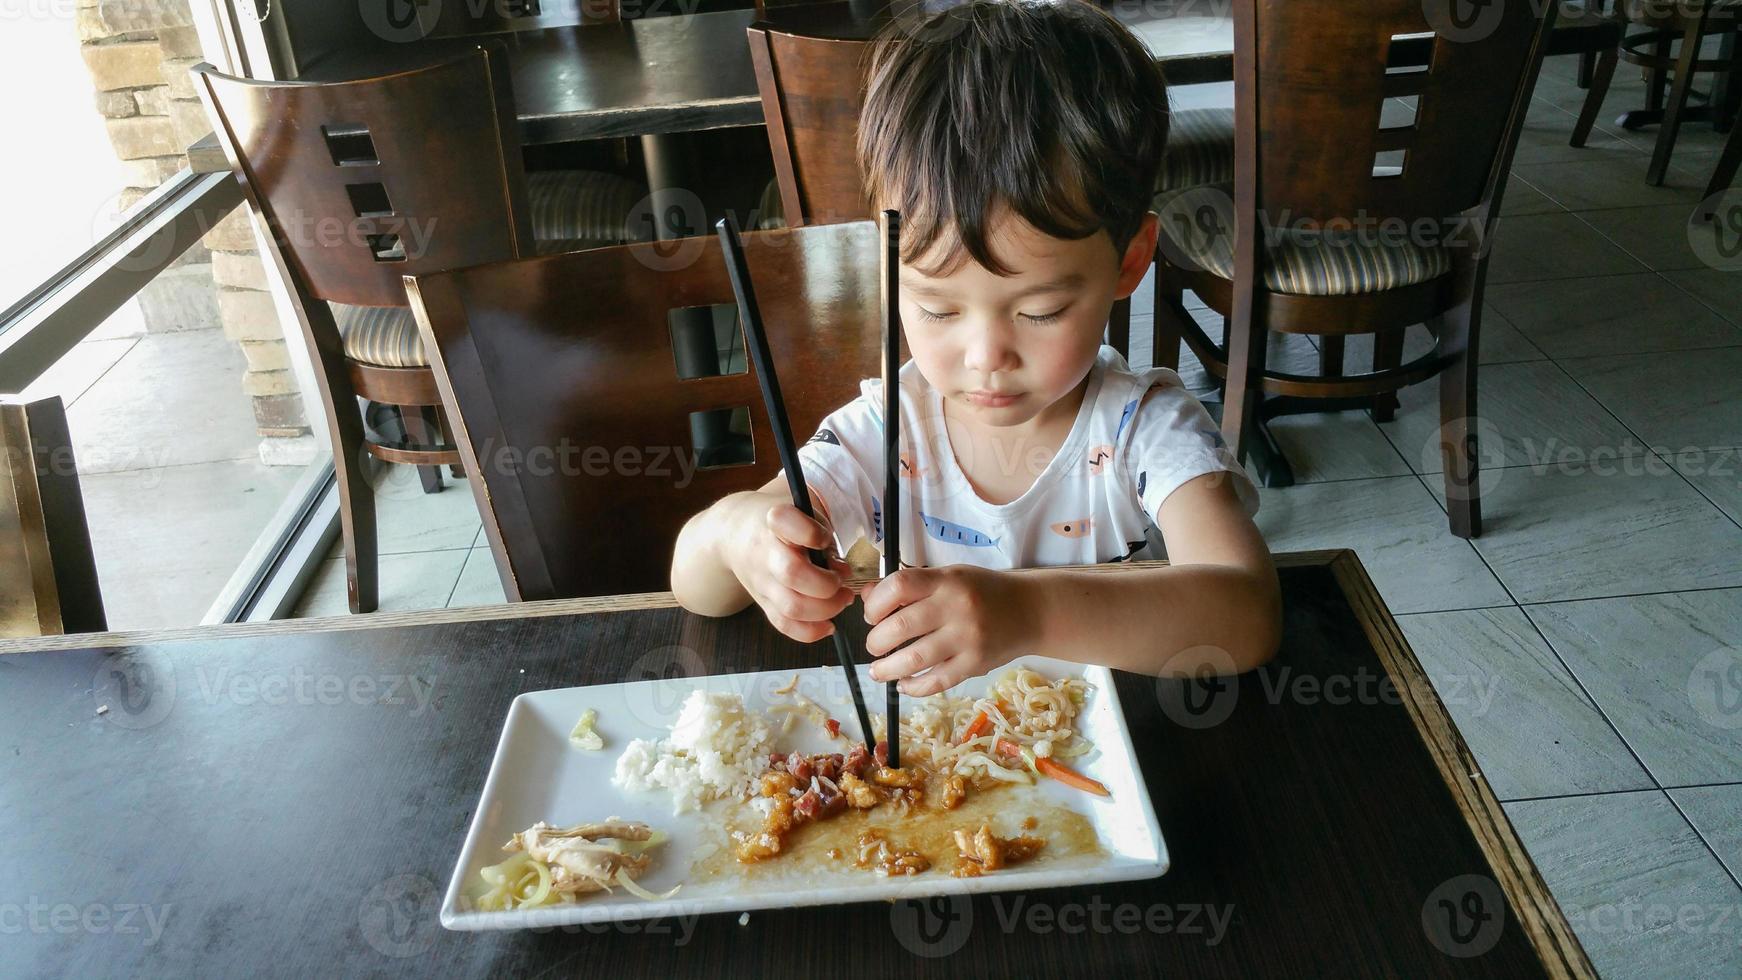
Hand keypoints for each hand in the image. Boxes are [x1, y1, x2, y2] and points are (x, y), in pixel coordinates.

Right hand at [724, 501, 854, 642]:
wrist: (737, 534)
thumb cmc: (783, 525)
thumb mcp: (805, 516)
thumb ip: (825, 539)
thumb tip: (841, 572)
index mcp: (774, 521)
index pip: (785, 522)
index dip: (811, 533)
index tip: (824, 538)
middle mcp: (763, 552)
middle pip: (792, 573)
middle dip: (826, 583)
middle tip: (841, 580)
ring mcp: (761, 581)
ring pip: (791, 607)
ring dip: (826, 609)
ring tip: (842, 599)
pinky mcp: (763, 602)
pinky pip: (785, 625)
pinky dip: (811, 631)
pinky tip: (829, 624)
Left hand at [861, 566, 1032, 695]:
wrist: (1029, 610)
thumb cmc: (982, 591)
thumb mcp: (949, 577)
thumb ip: (911, 586)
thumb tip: (867, 597)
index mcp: (946, 581)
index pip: (898, 586)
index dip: (876, 603)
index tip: (871, 615)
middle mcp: (956, 607)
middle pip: (900, 626)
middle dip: (876, 641)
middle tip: (874, 646)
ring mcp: (967, 638)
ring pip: (914, 659)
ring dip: (887, 669)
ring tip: (878, 671)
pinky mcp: (975, 664)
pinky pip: (937, 681)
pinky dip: (914, 687)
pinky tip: (904, 684)